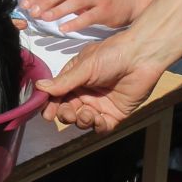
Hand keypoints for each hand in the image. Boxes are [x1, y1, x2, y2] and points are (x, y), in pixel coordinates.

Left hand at [20, 0, 150, 33]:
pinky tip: (63, 29)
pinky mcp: (106, 9)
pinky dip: (75, 23)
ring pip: (74, 2)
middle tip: (32, 12)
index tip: (25, 5)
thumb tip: (40, 4)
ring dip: (57, 10)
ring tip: (44, 18)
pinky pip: (88, 17)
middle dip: (45, 0)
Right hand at [37, 29, 168, 133]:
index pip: (58, 96)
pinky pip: (101, 127)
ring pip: (83, 121)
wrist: (141, 57)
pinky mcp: (115, 114)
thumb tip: (40, 87)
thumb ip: (64, 81)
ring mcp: (100, 104)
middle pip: (68, 111)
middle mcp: (86, 93)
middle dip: (66, 115)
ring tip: (88, 114)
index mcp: (76, 78)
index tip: (47, 114)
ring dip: (81, 121)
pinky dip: (97, 127)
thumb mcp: (85, 67)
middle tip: (69, 114)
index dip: (52, 105)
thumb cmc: (112, 55)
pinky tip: (98, 120)